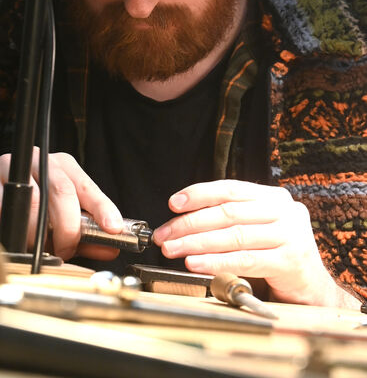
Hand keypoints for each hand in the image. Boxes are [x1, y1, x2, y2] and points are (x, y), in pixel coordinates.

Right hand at [0, 147, 121, 260]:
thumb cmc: (28, 212)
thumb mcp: (61, 221)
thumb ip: (85, 234)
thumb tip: (110, 248)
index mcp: (62, 164)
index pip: (86, 185)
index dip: (102, 208)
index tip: (113, 228)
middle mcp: (38, 158)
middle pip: (61, 191)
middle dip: (67, 229)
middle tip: (66, 250)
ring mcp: (10, 164)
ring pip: (33, 202)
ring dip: (40, 235)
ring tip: (42, 250)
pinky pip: (3, 208)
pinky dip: (14, 230)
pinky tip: (18, 240)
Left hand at [153, 179, 341, 305]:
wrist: (313, 289)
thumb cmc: (278, 255)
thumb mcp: (258, 228)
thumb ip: (231, 219)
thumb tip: (184, 220)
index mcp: (273, 197)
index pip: (229, 188)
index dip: (198, 194)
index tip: (173, 204)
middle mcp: (284, 210)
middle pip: (227, 212)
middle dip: (190, 223)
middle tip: (165, 235)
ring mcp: (290, 234)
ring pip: (233, 235)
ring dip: (197, 243)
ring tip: (174, 250)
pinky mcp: (290, 260)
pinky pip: (245, 259)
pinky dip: (216, 261)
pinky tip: (196, 263)